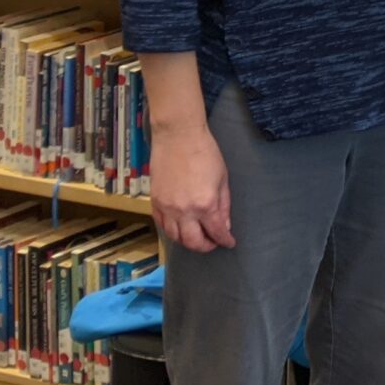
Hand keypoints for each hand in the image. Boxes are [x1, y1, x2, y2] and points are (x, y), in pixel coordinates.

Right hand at [151, 123, 234, 251]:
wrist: (178, 137)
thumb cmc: (205, 153)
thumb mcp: (223, 179)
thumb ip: (223, 205)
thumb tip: (224, 225)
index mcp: (205, 204)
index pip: (216, 232)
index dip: (224, 240)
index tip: (229, 242)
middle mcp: (184, 211)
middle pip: (193, 241)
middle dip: (205, 246)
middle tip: (213, 243)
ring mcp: (167, 207)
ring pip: (174, 237)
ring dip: (187, 242)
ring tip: (197, 238)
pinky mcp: (155, 201)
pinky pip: (161, 225)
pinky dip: (171, 231)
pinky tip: (179, 229)